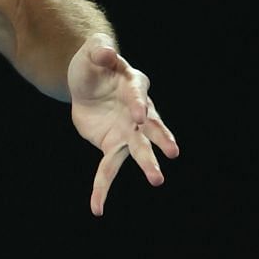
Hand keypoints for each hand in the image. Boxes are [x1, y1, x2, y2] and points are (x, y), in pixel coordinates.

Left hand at [68, 34, 179, 215]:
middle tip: (172, 153)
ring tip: (158, 180)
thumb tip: (103, 51)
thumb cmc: (93, 64)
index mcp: (134, 86)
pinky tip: (97, 207)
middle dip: (160, 139)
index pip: (139, 97)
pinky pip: (108, 169)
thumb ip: (99, 52)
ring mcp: (128, 131)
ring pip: (138, 150)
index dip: (140, 105)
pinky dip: (102, 188)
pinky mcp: (113, 145)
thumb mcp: (92, 53)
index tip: (141, 115)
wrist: (86, 84)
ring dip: (147, 164)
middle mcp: (138, 112)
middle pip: (150, 127)